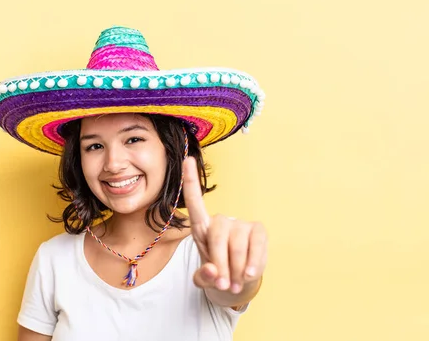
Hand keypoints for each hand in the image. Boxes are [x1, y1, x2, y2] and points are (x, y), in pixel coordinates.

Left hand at [182, 157, 267, 293]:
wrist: (240, 283)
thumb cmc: (218, 274)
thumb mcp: (206, 279)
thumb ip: (204, 276)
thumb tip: (213, 271)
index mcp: (202, 229)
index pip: (195, 202)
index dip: (191, 181)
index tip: (187, 160)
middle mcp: (221, 222)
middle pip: (217, 235)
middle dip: (219, 262)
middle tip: (223, 285)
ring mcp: (241, 225)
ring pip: (237, 244)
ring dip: (236, 269)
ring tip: (235, 284)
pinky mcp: (258, 231)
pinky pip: (256, 246)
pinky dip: (253, 263)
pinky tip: (250, 275)